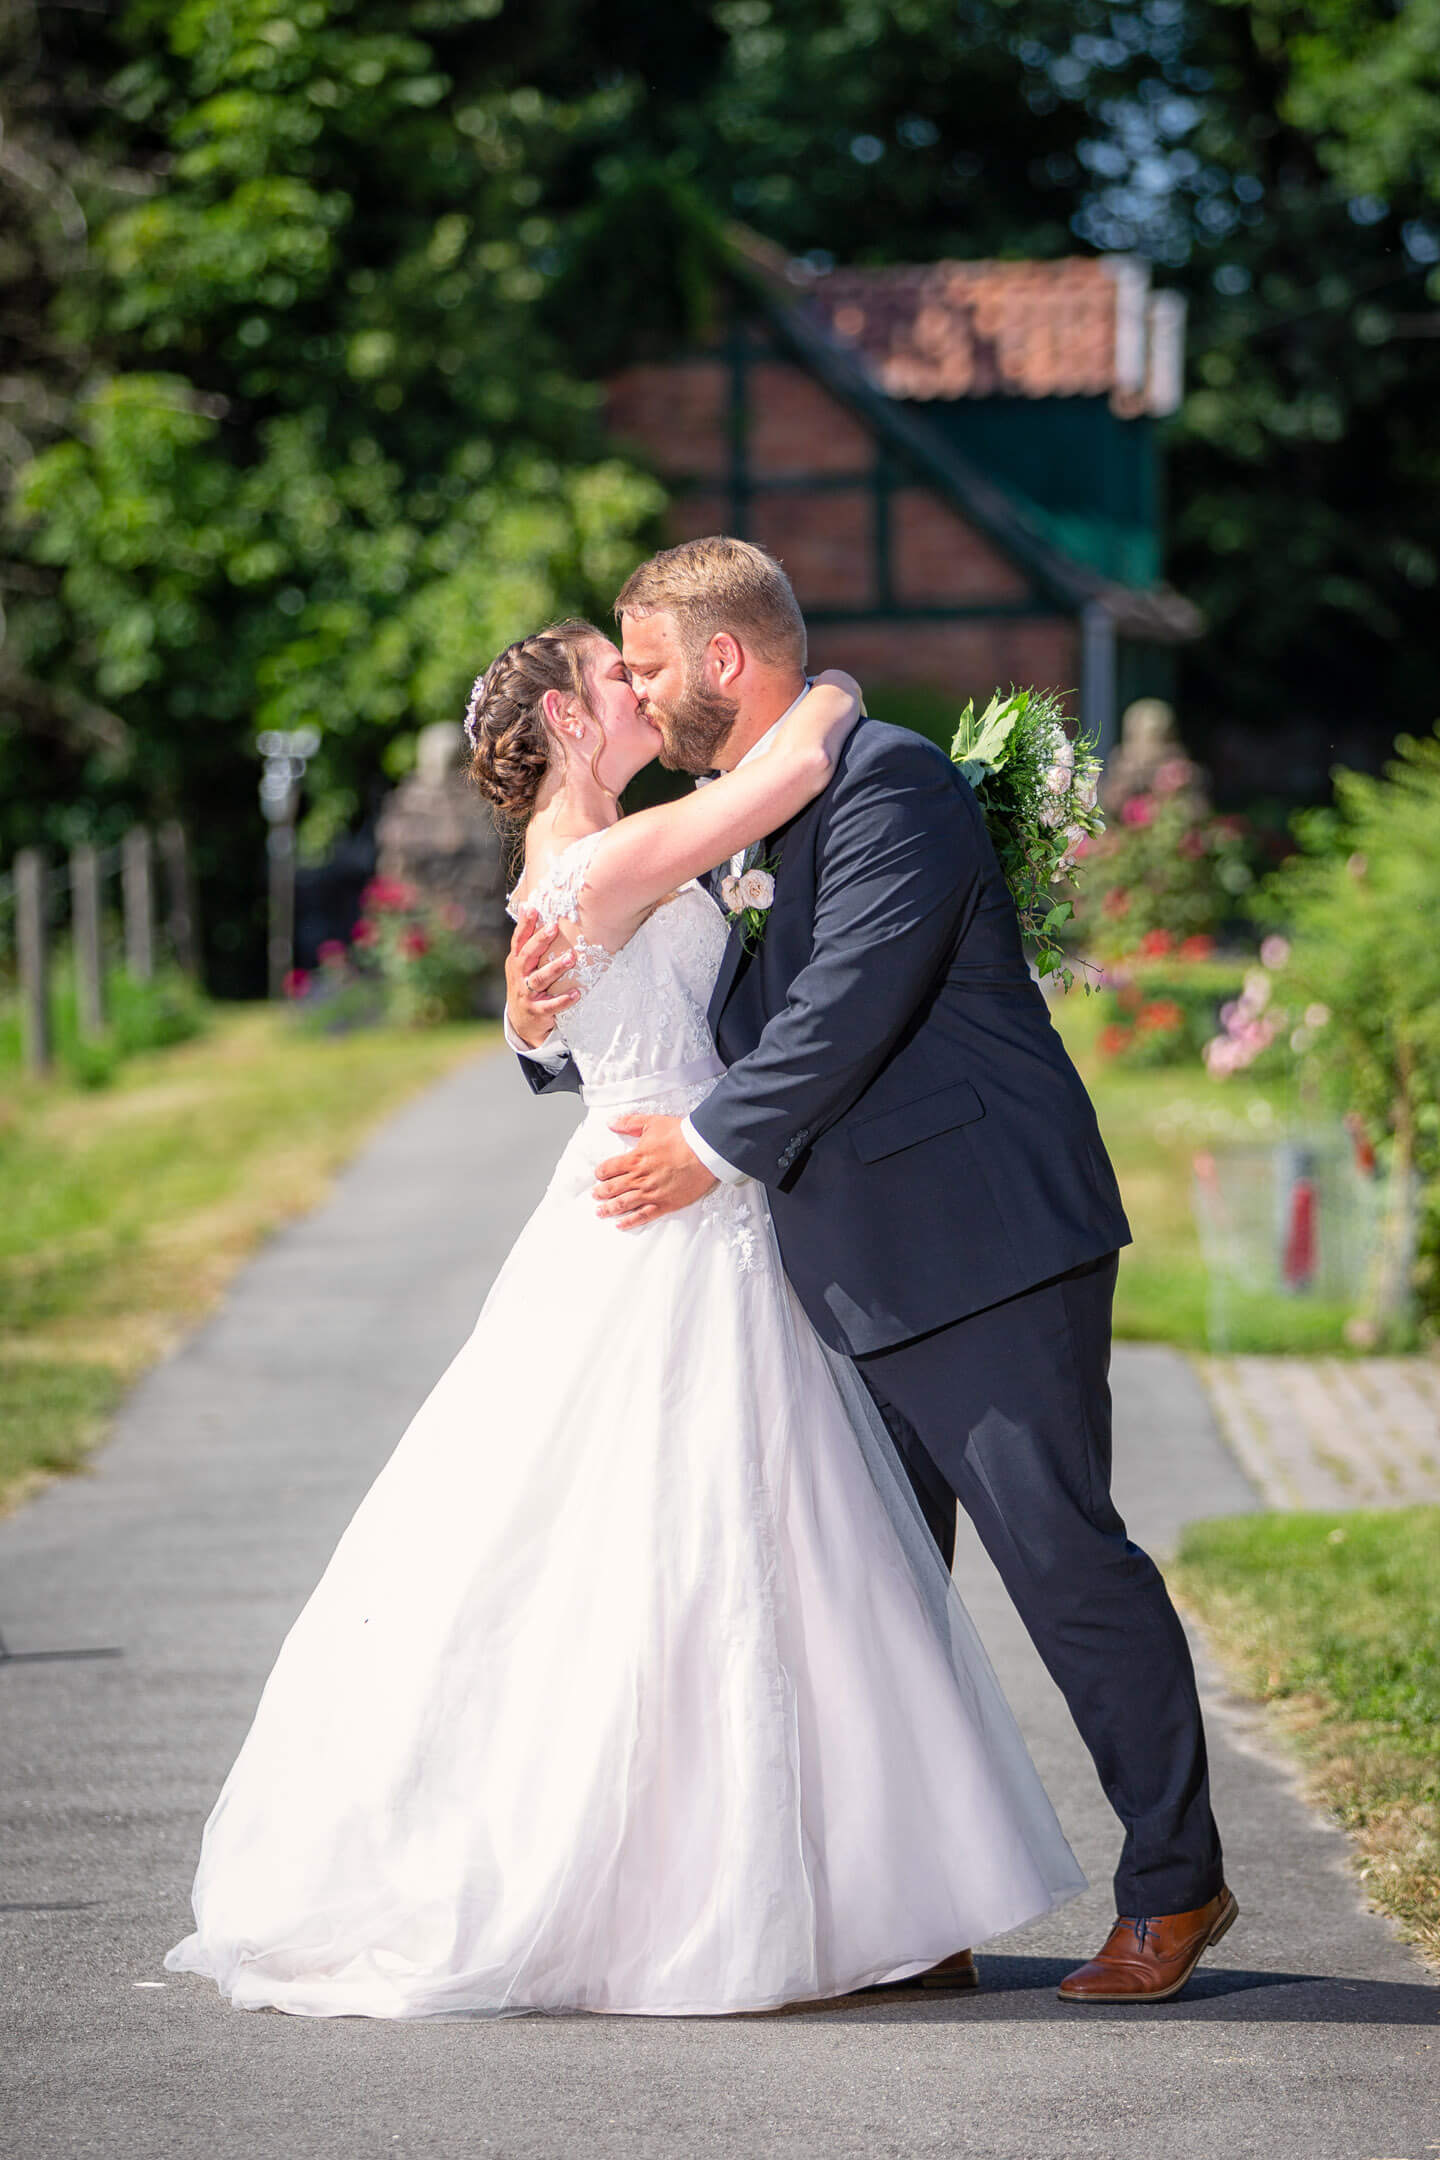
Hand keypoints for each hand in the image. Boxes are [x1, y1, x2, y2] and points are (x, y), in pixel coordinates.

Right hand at [505, 907, 579, 1050]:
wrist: (520, 1021)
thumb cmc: (525, 984)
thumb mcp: (521, 963)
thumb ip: (526, 939)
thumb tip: (526, 904)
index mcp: (516, 962)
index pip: (519, 940)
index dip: (525, 925)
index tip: (533, 909)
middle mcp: (519, 976)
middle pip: (528, 956)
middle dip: (541, 941)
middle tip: (554, 927)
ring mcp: (527, 994)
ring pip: (540, 979)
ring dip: (555, 968)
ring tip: (570, 958)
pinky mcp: (537, 1010)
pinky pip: (551, 1005)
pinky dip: (564, 1000)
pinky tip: (577, 993)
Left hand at [593, 1115, 717, 1228]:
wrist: (704, 1151)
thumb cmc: (681, 1136)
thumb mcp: (652, 1122)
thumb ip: (629, 1123)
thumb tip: (611, 1123)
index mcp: (635, 1158)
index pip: (608, 1168)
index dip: (600, 1172)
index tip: (599, 1175)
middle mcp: (639, 1178)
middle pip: (612, 1188)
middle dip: (600, 1192)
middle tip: (595, 1195)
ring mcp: (651, 1193)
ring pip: (623, 1204)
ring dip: (609, 1209)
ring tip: (600, 1212)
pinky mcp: (664, 1203)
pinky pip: (642, 1216)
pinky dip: (629, 1222)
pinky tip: (620, 1225)